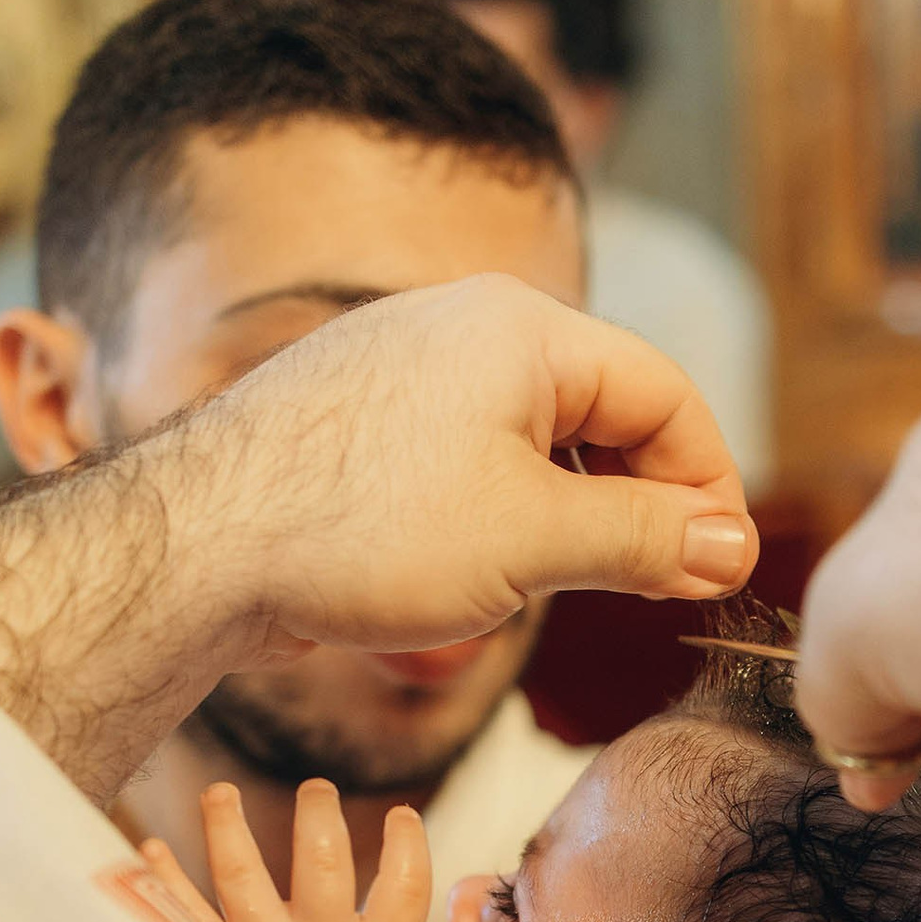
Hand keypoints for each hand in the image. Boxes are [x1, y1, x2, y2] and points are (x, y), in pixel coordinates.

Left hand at [0, 273, 758, 803]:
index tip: (721, 567)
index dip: (708, 484)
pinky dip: (496, 519)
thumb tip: (726, 545)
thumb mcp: (536, 541)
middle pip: (601, 409)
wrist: (194, 550)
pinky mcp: (356, 424)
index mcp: (522, 329)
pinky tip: (472, 583)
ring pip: (530, 443)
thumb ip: (643, 537)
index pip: (664, 393)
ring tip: (558, 593)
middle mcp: (463, 328)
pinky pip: (462, 462)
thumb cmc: (362, 531)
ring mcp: (402, 372)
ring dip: (567, 519)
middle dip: (638, 504)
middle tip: (658, 590)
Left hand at [138, 780, 431, 921]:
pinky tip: (149, 849)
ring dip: (227, 823)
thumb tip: (407, 892)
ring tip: (220, 793)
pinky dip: (161, 877)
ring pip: (241, 873)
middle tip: (316, 789)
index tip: (401, 814)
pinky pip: (180, 913)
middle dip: (319, 813)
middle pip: (324, 862)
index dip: (409, 843)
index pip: (407, 887)